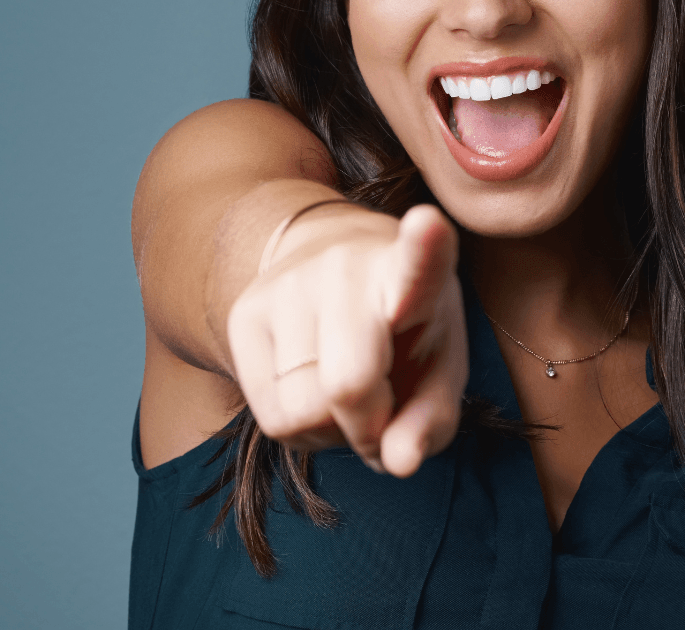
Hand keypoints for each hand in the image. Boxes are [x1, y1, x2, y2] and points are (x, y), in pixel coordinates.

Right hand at [224, 204, 466, 475]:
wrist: (331, 269)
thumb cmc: (405, 331)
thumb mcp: (439, 372)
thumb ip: (432, 421)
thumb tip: (399, 462)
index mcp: (411, 272)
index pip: (418, 262)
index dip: (426, 247)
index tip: (431, 223)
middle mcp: (345, 266)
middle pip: (348, 384)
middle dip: (370, 425)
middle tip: (385, 405)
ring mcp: (287, 284)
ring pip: (303, 410)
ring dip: (332, 427)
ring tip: (345, 389)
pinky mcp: (244, 313)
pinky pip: (271, 419)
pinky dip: (303, 431)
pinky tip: (314, 393)